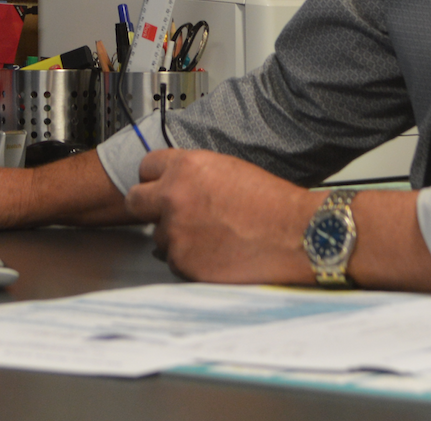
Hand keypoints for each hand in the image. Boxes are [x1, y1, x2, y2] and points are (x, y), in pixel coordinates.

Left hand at [123, 149, 323, 283]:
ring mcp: (176, 232)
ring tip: (211, 236)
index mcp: (186, 167)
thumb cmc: (271, 203)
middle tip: (170, 214)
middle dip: (149, 208)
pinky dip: (190, 260)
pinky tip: (216, 253)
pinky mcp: (184, 263)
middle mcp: (174, 197)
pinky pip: (175, 261)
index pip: (145, 167)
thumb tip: (171, 183)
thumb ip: (192, 175)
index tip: (159, 186)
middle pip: (135, 201)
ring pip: (158, 236)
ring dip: (177, 237)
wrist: (295, 234)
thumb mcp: (227, 169)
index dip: (155, 179)